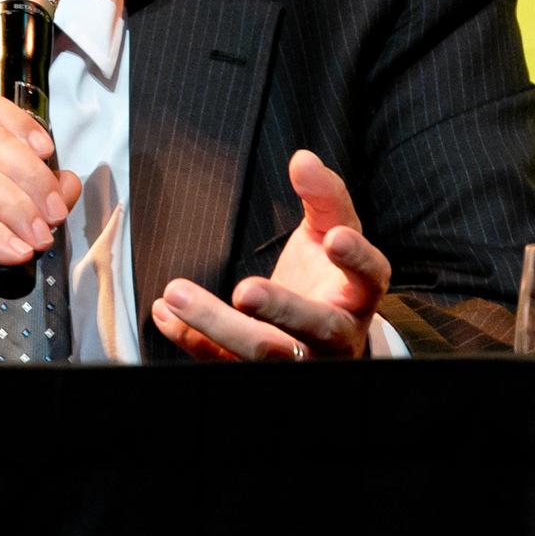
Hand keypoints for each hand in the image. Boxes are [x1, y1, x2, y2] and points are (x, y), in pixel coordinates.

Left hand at [151, 149, 390, 360]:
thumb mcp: (332, 232)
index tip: (334, 237)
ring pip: (264, 353)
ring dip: (217, 325)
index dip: (356, 259)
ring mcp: (300, 362)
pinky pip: (224, 363)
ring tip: (176, 294)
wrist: (322, 336)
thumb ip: (322, 196)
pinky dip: (191, 340)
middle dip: (279, 308)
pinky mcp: (262, 377)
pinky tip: (164, 313)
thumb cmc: (326, 276)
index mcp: (359, 294)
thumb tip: (302, 158)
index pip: (370, 277)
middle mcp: (336, 336)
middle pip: (312, 327)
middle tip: (245, 290)